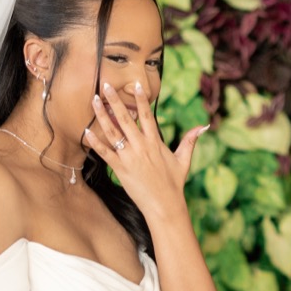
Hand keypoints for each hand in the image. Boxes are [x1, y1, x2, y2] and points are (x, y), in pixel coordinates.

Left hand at [83, 82, 206, 218]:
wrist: (164, 205)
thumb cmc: (174, 183)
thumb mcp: (184, 160)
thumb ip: (190, 140)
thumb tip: (203, 126)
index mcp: (155, 142)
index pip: (147, 115)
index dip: (140, 99)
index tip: (135, 84)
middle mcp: (142, 146)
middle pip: (126, 118)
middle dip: (115, 100)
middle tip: (105, 85)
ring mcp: (130, 157)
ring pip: (113, 132)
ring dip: (102, 115)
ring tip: (94, 101)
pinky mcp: (121, 169)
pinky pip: (105, 153)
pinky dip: (96, 142)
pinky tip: (86, 131)